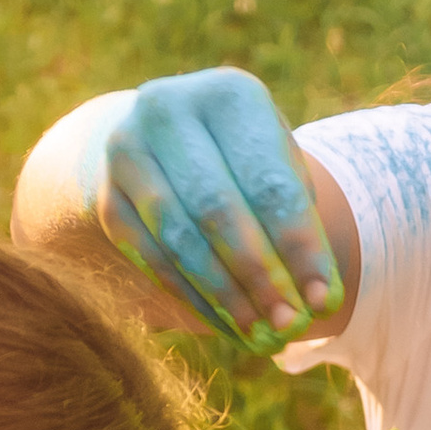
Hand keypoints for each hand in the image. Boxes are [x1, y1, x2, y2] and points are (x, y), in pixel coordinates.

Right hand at [84, 70, 345, 351]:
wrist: (166, 142)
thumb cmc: (244, 162)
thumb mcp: (278, 171)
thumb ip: (298, 230)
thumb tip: (316, 304)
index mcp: (229, 94)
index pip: (268, 181)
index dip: (298, 246)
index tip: (324, 301)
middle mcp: (168, 109)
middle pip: (217, 209)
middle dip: (259, 276)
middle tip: (290, 325)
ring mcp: (127, 150)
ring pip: (178, 236)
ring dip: (224, 295)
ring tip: (261, 335)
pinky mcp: (106, 196)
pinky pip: (150, 257)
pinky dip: (191, 297)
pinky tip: (226, 324)